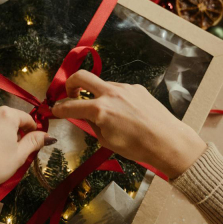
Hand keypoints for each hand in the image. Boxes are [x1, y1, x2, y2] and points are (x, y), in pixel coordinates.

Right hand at [52, 70, 205, 178]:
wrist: (167, 140)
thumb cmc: (137, 147)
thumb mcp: (107, 140)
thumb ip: (91, 124)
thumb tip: (82, 116)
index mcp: (100, 109)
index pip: (70, 105)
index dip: (58, 109)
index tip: (54, 110)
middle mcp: (110, 93)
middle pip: (81, 76)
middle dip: (70, 84)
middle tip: (70, 95)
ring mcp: (125, 88)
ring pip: (102, 85)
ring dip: (96, 94)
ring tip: (104, 113)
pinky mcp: (137, 88)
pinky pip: (118, 90)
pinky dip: (113, 98)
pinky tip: (124, 113)